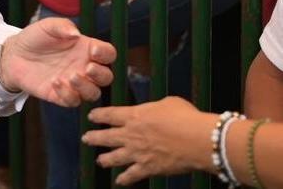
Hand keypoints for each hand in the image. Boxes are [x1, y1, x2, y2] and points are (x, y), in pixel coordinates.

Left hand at [0, 18, 114, 105]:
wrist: (14, 54)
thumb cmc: (35, 38)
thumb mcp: (47, 26)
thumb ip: (62, 26)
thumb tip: (76, 34)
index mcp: (85, 49)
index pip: (107, 54)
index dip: (105, 54)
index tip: (93, 51)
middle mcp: (83, 67)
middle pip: (106, 77)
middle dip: (101, 75)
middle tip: (87, 68)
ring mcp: (73, 83)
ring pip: (94, 93)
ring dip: (86, 87)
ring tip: (71, 76)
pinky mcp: (60, 95)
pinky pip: (72, 101)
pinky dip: (67, 94)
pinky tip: (55, 82)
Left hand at [84, 97, 216, 183]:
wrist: (198, 140)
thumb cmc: (186, 117)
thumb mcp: (168, 103)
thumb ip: (155, 108)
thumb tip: (156, 111)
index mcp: (134, 115)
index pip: (110, 114)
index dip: (99, 116)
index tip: (91, 117)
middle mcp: (131, 134)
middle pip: (107, 136)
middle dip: (94, 137)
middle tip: (86, 138)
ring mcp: (138, 153)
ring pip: (114, 157)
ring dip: (105, 159)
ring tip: (99, 160)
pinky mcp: (149, 168)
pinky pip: (132, 175)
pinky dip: (125, 178)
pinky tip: (119, 181)